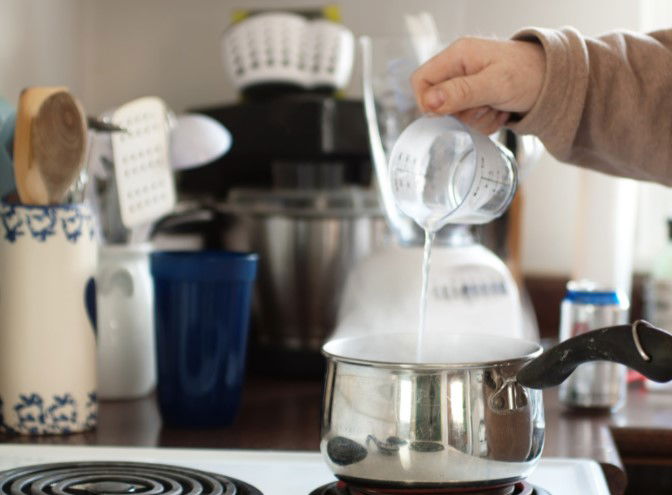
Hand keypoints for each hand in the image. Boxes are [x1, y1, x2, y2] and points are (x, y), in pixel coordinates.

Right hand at [411, 37, 545, 134]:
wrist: (556, 81)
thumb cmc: (530, 74)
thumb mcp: (496, 84)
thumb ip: (462, 92)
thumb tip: (430, 102)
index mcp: (458, 56)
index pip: (421, 80)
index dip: (427, 102)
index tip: (447, 114)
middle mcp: (458, 69)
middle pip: (437, 103)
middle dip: (460, 114)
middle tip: (486, 107)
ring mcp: (467, 85)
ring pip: (454, 116)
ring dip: (476, 120)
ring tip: (497, 109)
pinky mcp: (476, 99)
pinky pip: (468, 121)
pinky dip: (484, 123)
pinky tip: (499, 113)